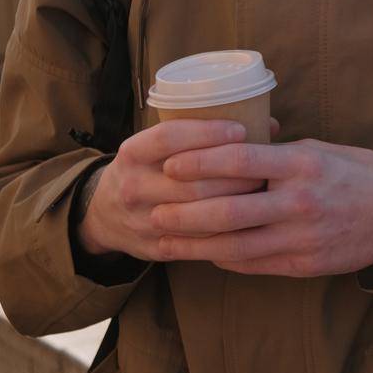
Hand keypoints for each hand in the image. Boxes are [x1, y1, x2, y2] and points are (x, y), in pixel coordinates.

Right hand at [76, 118, 279, 258]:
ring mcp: (141, 220)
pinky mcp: (154, 247)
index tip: (240, 130)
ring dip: (234, 202)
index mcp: (132, 154)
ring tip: (261, 190)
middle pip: (190, 180)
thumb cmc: (149, 168)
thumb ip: (202, 134)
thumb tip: (267, 124)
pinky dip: (226, 229)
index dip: (207, 133)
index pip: (168, 138)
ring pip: (196, 213)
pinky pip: (197, 241)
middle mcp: (132, 187)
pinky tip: (248, 218)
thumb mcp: (158, 146)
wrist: (104, 214)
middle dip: (232, 173)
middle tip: (263, 166)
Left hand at [148, 138, 372, 277]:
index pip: (240, 161)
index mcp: (302, 164)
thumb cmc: (357, 173)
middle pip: (228, 211)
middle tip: (155, 209)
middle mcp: (299, 202)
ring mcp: (301, 237)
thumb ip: (277, 154)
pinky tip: (203, 253)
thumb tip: (232, 152)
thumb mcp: (321, 149)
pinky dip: (224, 259)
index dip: (200, 163)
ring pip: (233, 246)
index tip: (170, 163)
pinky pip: (253, 264)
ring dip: (193, 244)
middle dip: (184, 213)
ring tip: (164, 238)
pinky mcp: (303, 264)